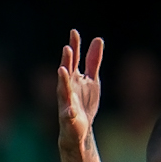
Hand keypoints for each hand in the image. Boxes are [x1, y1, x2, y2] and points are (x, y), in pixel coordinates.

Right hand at [55, 30, 103, 150]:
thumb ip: (93, 61)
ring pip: (63, 90)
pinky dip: (68, 112)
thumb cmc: (83, 103)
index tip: (74, 32)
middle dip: (67, 61)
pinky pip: (68, 114)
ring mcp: (66, 102)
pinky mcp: (69, 118)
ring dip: (62, 80)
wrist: (79, 129)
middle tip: (67, 48)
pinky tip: (70, 111)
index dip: (74, 46)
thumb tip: (98, 39)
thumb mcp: (92, 79)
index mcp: (73, 78)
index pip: (73, 59)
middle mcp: (67, 88)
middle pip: (66, 72)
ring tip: (62, 70)